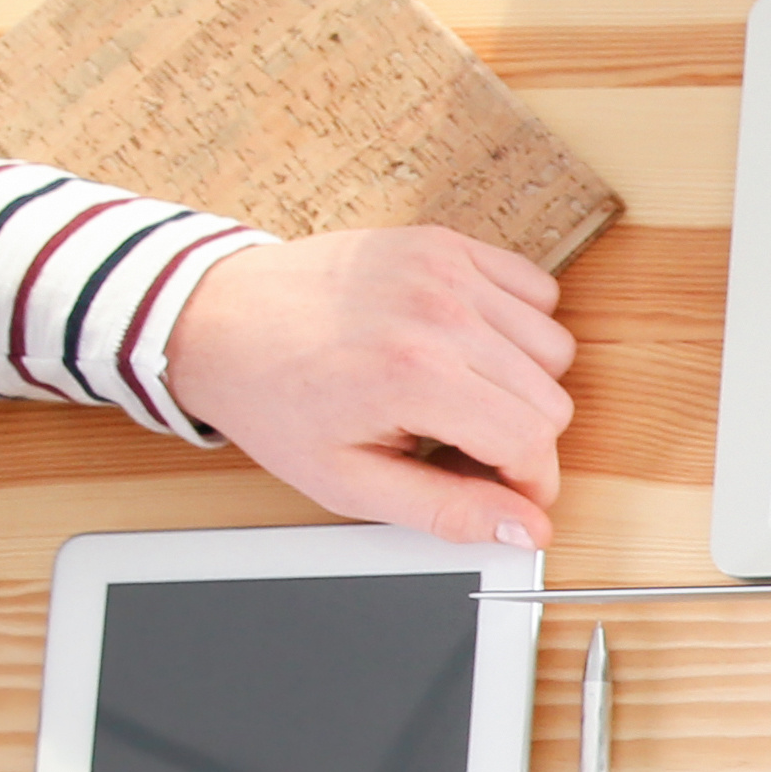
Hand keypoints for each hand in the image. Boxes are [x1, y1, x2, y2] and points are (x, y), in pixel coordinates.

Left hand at [166, 230, 572, 547]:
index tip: (506, 491)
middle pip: (550, 398)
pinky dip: (519, 324)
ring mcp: (446, 271)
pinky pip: (537, 289)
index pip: (532, 440)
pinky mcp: (444, 243)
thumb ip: (445, 510)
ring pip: (553, 346)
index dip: (527, 482)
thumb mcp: (347, 481)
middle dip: (519, 438)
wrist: (217, 319)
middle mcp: (439, 314)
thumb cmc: (272, 397)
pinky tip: (471, 347)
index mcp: (413, 375)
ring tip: (461, 394)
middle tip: (461, 445)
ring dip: (522, 382)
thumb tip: (524, 528)